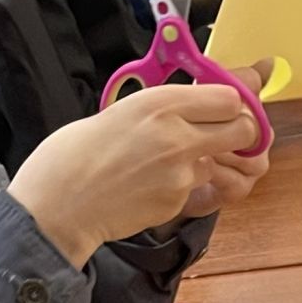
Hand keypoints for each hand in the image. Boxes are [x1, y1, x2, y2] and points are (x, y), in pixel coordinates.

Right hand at [8, 84, 263, 263]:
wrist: (58, 205)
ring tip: (161, 165)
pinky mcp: (178, 201)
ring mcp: (181, 171)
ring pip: (217, 161)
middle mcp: (177, 134)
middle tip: (222, 136)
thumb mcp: (121, 111)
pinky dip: (179, 187)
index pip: (229, 97)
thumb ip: (163, 108)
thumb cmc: (75, 155)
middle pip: (243, 129)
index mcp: (159, 103)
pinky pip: (194, 188)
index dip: (230, 104)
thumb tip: (196, 105)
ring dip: (202, 162)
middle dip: (239, 132)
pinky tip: (147, 186)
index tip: (221, 109)